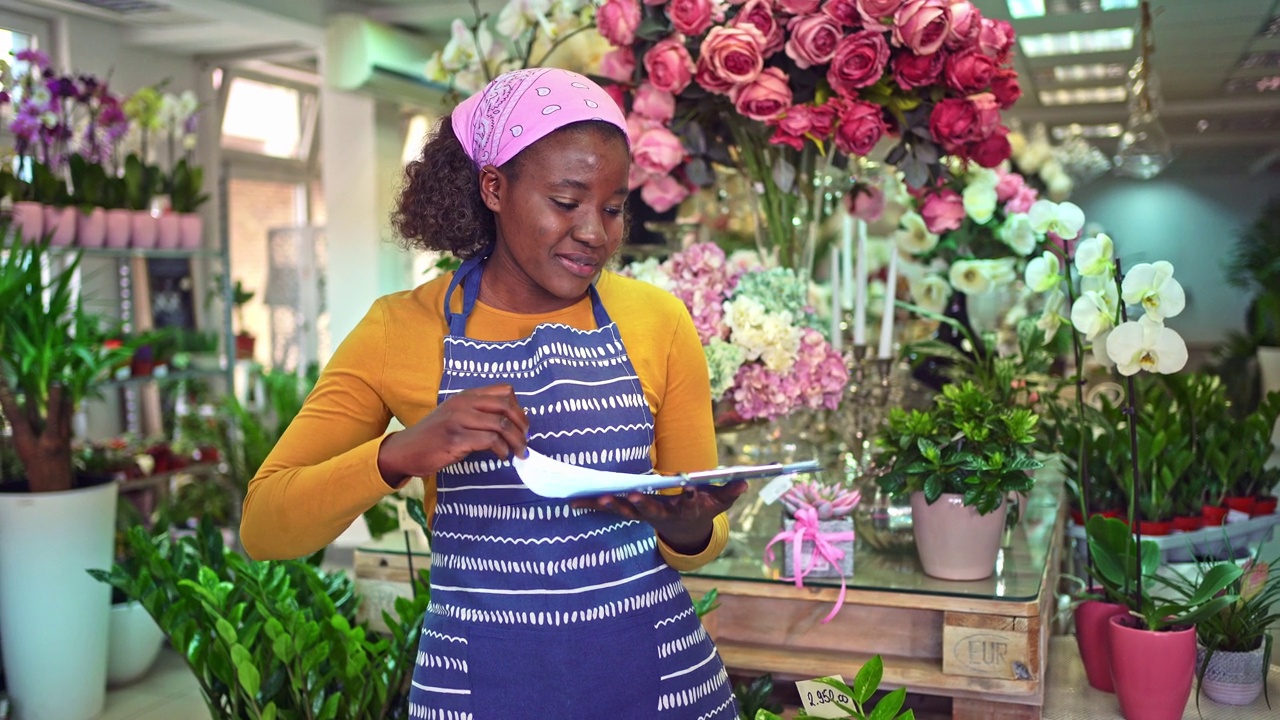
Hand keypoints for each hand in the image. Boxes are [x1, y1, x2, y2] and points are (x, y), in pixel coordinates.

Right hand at [377, 384, 528, 484]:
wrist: (406, 450)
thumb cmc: (434, 435)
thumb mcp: (456, 415)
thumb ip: (478, 413)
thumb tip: (511, 423)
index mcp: (466, 396)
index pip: (505, 391)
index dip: (519, 408)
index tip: (523, 425)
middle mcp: (464, 404)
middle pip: (507, 406)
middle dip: (523, 425)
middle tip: (526, 441)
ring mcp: (459, 420)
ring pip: (501, 424)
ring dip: (516, 441)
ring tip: (519, 453)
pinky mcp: (456, 439)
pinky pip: (490, 441)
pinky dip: (502, 450)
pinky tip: (502, 456)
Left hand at [570, 481, 746, 554]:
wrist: (683, 530)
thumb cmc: (702, 508)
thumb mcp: (719, 500)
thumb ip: (730, 491)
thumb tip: (745, 481)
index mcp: (685, 509)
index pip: (689, 504)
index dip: (690, 497)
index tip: (689, 489)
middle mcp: (662, 514)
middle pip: (651, 510)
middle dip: (642, 503)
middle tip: (633, 496)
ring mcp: (643, 515)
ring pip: (626, 511)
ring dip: (612, 505)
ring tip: (599, 498)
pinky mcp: (628, 512)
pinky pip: (608, 509)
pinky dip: (591, 505)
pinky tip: (572, 501)